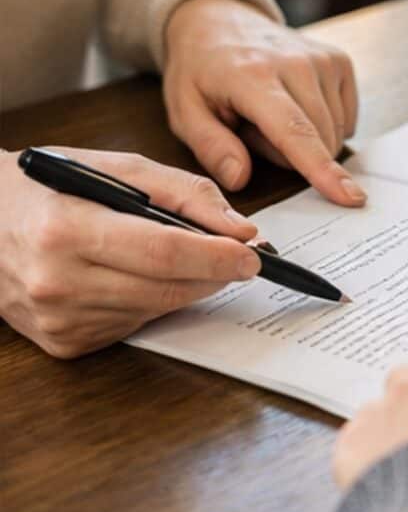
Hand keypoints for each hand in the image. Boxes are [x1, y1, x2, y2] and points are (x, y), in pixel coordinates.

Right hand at [0, 148, 261, 357]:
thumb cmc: (50, 188)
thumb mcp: (114, 168)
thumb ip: (183, 193)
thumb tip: (241, 230)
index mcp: (65, 229)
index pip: (162, 251)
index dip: (216, 256)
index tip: (253, 254)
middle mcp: (56, 281)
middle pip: (166, 288)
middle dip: (215, 274)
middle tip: (241, 260)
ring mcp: (58, 319)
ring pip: (156, 310)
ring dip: (188, 289)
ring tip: (190, 261)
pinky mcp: (64, 343)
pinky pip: (134, 325)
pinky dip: (154, 302)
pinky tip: (141, 279)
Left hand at [163, 0, 363, 206]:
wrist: (220, 20)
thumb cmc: (201, 71)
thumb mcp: (184, 112)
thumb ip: (210, 147)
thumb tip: (239, 178)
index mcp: (252, 77)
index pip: (295, 131)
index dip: (321, 168)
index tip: (348, 197)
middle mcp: (295, 62)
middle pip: (319, 140)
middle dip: (289, 154)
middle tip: (253, 128)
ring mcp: (322, 59)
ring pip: (335, 133)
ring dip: (307, 140)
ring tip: (273, 115)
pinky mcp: (339, 61)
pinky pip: (346, 120)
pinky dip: (325, 126)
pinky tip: (298, 107)